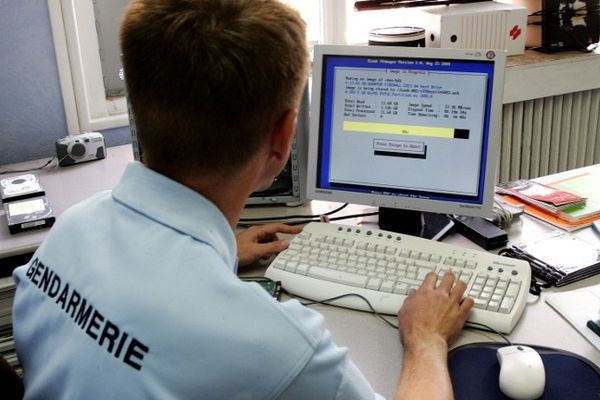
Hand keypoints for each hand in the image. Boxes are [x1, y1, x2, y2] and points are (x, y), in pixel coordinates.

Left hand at [236, 223, 302, 266]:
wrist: (223, 257)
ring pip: (268, 242)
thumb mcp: (257, 251)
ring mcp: (253, 239)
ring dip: (271, 249)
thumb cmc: (236, 252)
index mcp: (257, 230)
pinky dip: (265, 252)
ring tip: (266, 256)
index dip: (289, 228)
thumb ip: (272, 247)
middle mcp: (255, 233)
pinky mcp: (251, 246)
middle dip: (277, 243)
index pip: (277, 227)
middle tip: (280, 250)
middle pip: (273, 236)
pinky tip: (262, 258)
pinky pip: (263, 247)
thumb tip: (285, 244)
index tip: (298, 229)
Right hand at [395, 272, 472, 399]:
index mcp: (425, 292)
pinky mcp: (460, 314)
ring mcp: (451, 304)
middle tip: (450, 277)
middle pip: (449, 278)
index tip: (434, 277)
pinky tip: (468, 301)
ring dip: (461, 285)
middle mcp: (440, 295)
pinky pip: (469, 303)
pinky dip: (469, 300)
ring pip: (461, 287)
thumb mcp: (404, 311)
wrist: (425, 341)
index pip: (432, 277)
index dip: (433, 276)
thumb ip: (410, 300)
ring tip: (461, 284)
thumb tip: (412, 294)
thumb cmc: (413, 329)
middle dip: (449, 276)